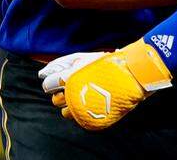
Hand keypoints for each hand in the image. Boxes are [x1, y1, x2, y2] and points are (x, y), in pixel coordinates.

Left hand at [39, 40, 172, 130]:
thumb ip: (63, 64)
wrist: (133, 74)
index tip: (61, 81)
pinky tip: (91, 104)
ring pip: (64, 112)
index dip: (52, 83)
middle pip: (54, 100)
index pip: (48, 84)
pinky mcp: (91, 117)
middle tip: (74, 88)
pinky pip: (78, 119)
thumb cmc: (110, 63)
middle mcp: (72, 93)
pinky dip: (81, 113)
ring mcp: (82, 106)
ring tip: (84, 97)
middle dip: (61, 95)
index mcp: (70, 77)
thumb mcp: (85, 58)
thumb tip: (43, 72)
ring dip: (70, 106)